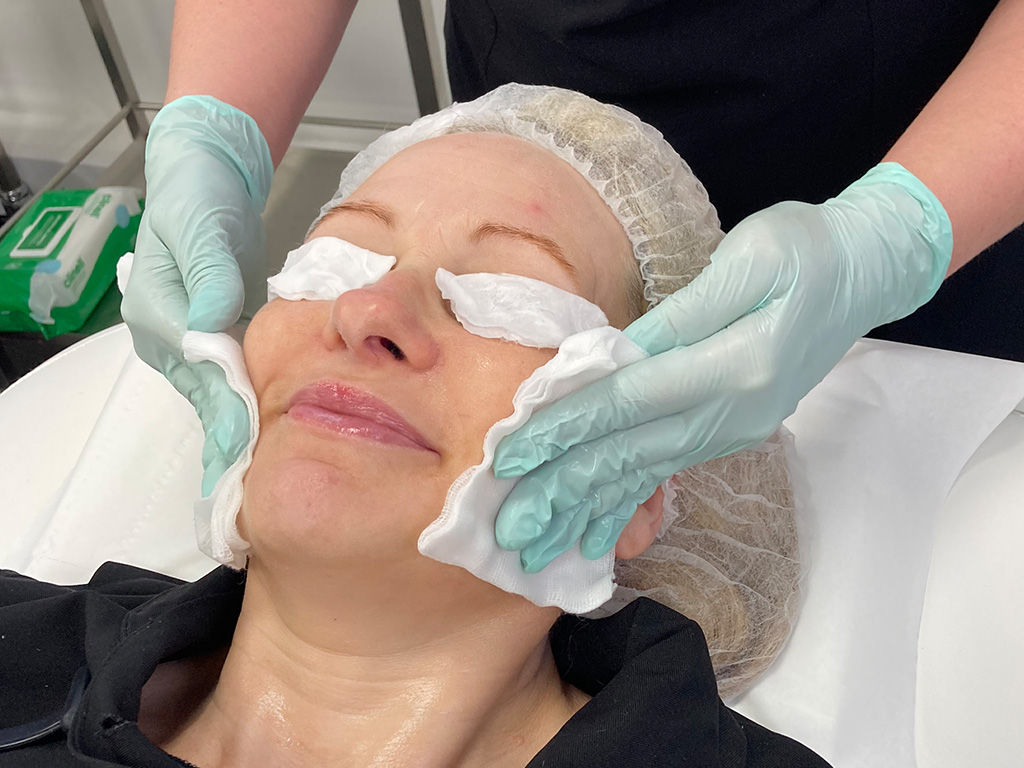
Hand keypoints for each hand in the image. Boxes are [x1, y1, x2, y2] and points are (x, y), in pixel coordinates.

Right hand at [120, 96, 272, 495]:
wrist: (206, 175)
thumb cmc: (198, 196)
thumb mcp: (202, 226)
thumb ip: (209, 274)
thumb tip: (211, 321)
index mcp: (157, 310)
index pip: (196, 369)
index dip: (223, 408)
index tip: (244, 446)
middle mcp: (167, 330)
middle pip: (204, 388)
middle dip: (231, 432)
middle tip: (253, 482)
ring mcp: (189, 332)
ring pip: (217, 387)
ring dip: (240, 422)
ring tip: (262, 470)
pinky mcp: (215, 327)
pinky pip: (230, 372)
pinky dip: (247, 398)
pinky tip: (266, 427)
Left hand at [492, 162, 952, 571]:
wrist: (869, 270)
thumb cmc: (808, 248)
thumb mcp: (746, 260)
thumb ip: (679, 317)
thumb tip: (611, 358)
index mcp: (739, 365)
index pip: (629, 401)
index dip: (565, 427)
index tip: (509, 456)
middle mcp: (736, 412)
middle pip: (632, 453)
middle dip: (564, 490)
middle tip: (510, 529)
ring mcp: (736, 428)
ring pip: (647, 472)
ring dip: (588, 509)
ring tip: (541, 547)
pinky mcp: (731, 429)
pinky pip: (667, 470)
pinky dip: (627, 501)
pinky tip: (596, 534)